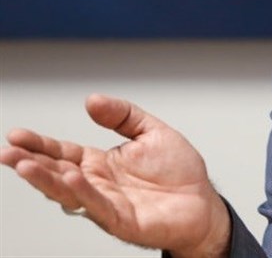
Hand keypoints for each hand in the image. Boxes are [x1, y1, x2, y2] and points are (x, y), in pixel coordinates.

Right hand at [0, 94, 230, 257]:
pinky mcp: (123, 220)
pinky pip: (99, 207)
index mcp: (101, 163)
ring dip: (46, 179)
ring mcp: (108, 203)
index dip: (40, 144)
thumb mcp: (151, 131)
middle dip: (31, 162)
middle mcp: (98, 184)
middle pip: (57, 173)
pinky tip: (72, 178)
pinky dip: (83, 193)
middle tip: (8, 152)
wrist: (203, 202)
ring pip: (69, 192)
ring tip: (25, 165)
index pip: (63, 152)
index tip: (16, 134)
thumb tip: (92, 99)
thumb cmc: (179, 172)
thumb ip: (123, 115)